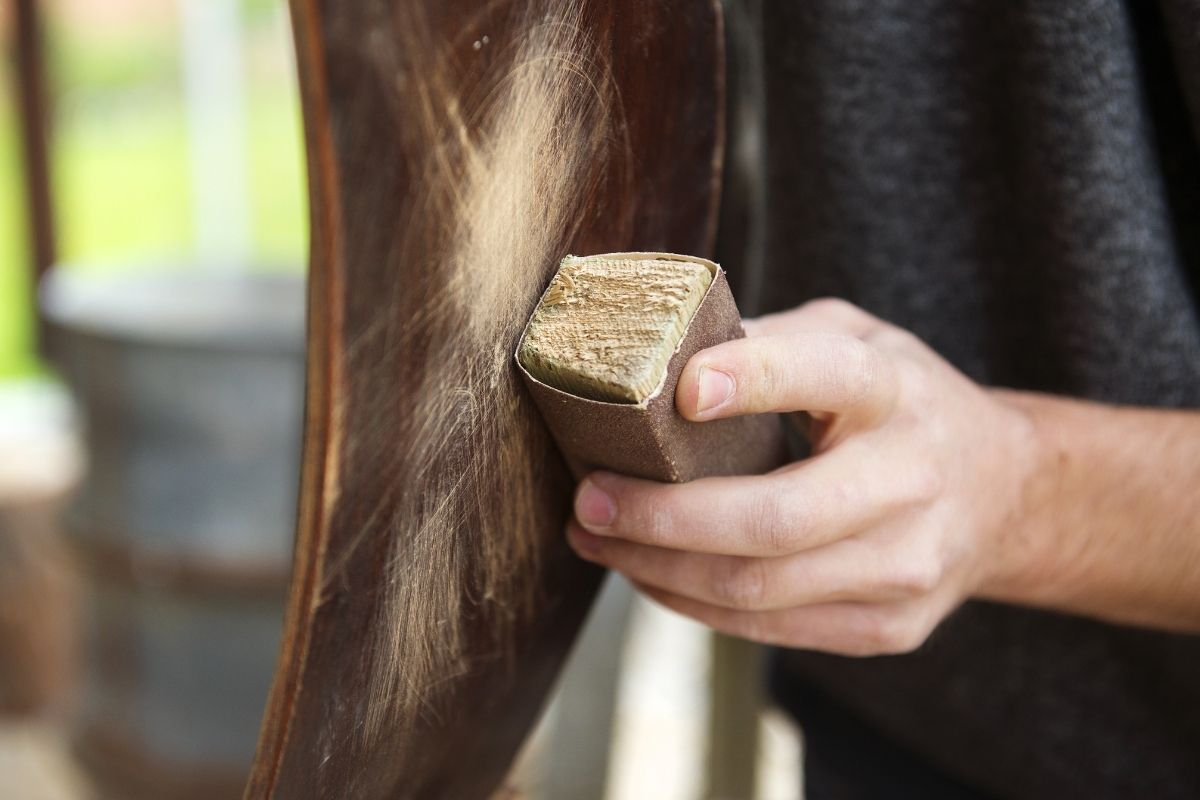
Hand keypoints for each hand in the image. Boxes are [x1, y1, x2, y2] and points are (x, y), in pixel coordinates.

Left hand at [566, 298, 1044, 654]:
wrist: (1005, 492)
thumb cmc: (902, 403)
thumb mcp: (856, 340)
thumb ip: (770, 341)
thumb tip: (654, 359)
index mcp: (896, 389)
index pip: (824, 376)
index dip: (752, 379)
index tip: (679, 389)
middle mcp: (911, 480)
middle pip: (773, 521)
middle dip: (662, 518)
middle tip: (589, 500)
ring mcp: (906, 566)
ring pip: (758, 589)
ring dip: (658, 569)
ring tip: (597, 540)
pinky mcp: (890, 626)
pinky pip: (770, 628)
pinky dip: (693, 603)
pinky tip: (650, 574)